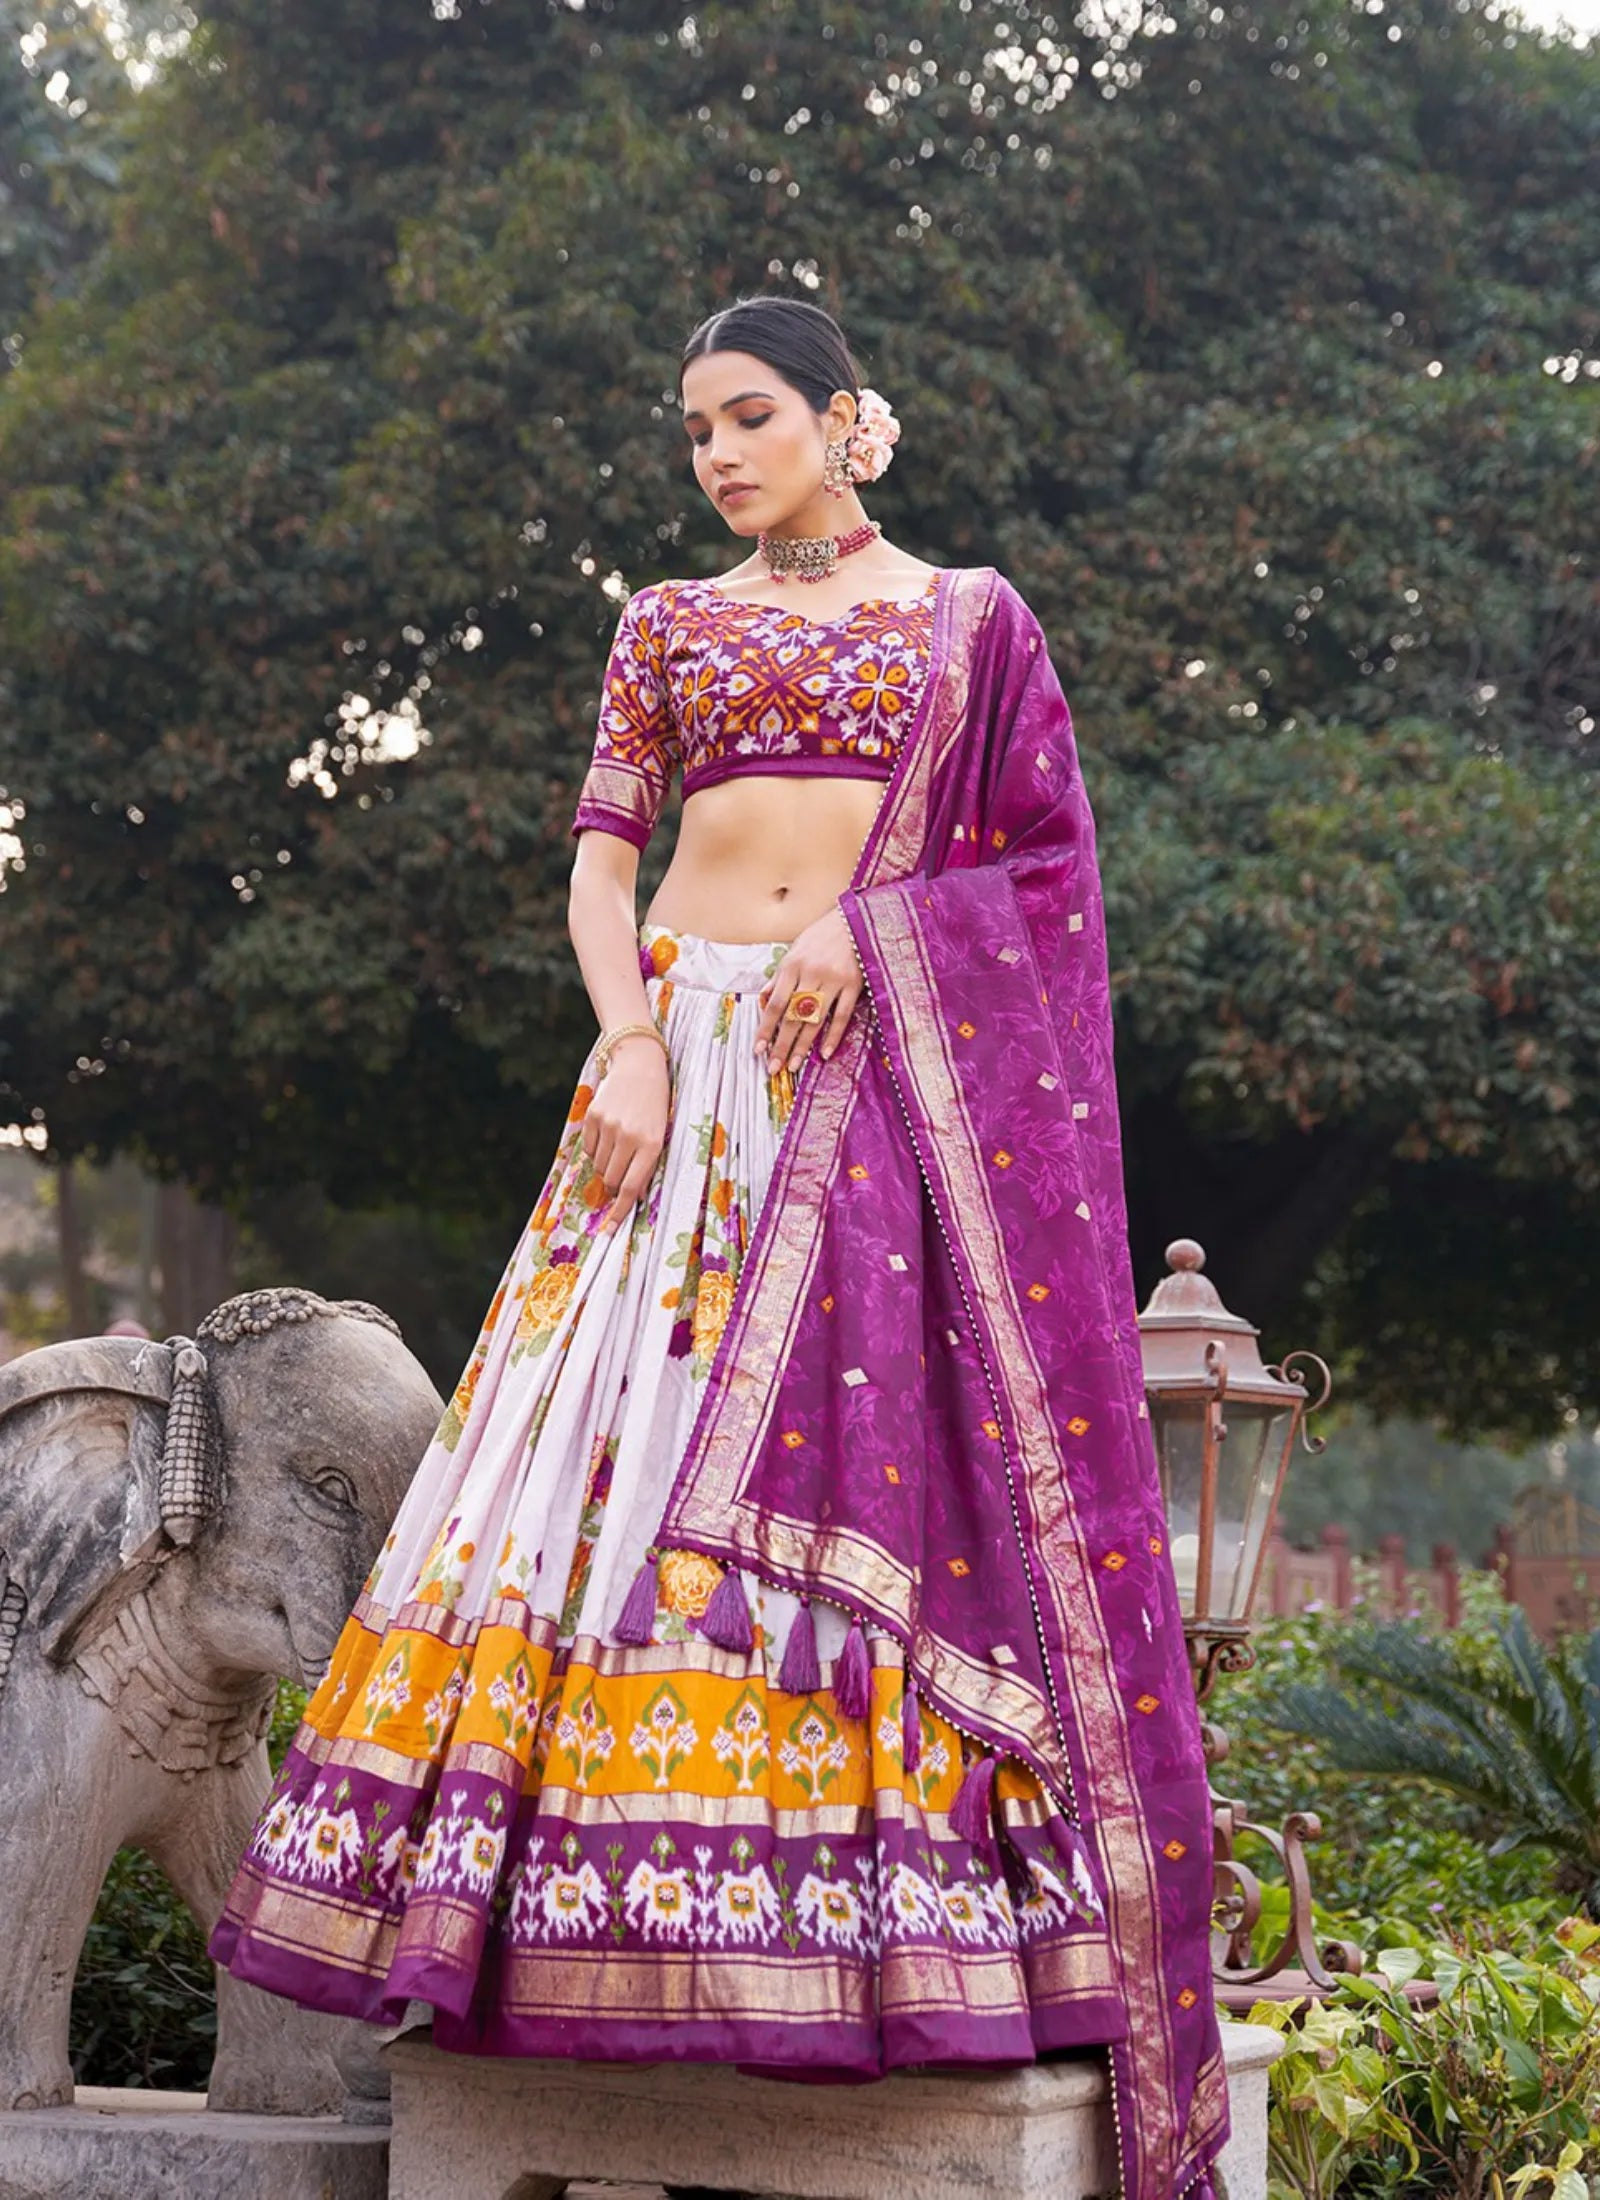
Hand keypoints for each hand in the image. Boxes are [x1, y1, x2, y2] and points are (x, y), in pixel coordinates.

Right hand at [582, 1037, 669, 1235]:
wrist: (640, 1065)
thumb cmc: (656, 1105)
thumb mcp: (661, 1133)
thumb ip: (647, 1163)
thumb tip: (630, 1194)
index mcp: (651, 1144)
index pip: (632, 1188)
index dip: (619, 1212)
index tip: (609, 1231)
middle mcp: (629, 1136)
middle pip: (612, 1180)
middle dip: (615, 1184)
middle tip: (622, 1171)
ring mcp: (609, 1126)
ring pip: (598, 1166)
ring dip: (606, 1166)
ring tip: (619, 1146)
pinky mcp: (593, 1117)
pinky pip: (588, 1149)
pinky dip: (596, 1150)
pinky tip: (608, 1133)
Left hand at [754, 904, 864, 1076]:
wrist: (855, 918)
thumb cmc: (822, 935)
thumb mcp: (795, 949)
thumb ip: (780, 976)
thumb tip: (763, 998)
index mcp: (792, 965)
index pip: (774, 1004)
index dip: (765, 1028)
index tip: (758, 1049)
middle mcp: (810, 974)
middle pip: (792, 1016)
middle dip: (781, 1044)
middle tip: (774, 1067)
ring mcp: (833, 980)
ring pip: (815, 1019)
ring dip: (803, 1045)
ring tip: (794, 1065)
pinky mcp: (854, 984)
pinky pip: (842, 1015)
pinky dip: (833, 1035)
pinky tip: (824, 1053)